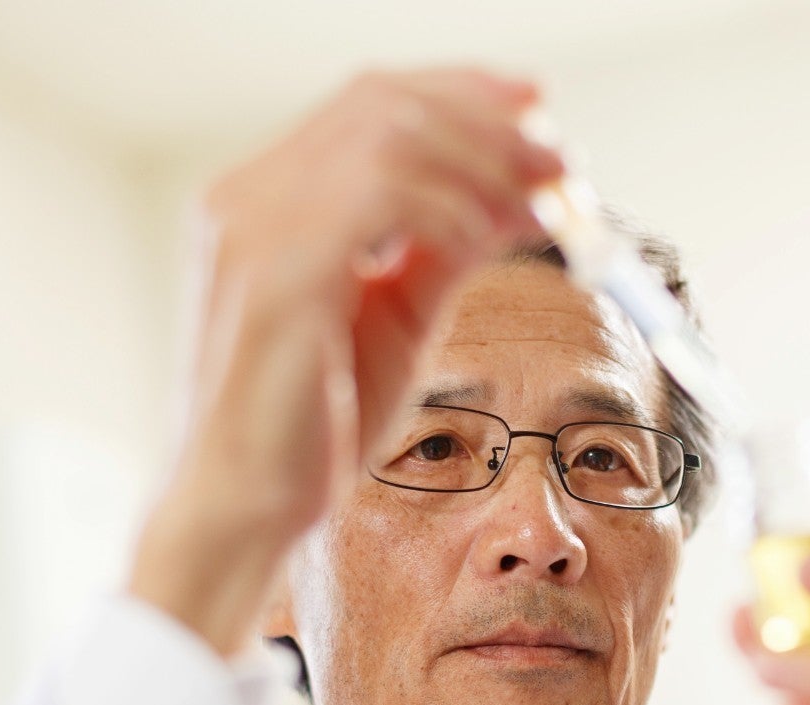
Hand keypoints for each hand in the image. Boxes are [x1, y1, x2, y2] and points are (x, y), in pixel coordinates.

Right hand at [129, 69, 563, 655]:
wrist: (248, 507)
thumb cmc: (314, 425)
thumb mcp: (398, 317)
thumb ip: (446, 249)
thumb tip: (522, 195)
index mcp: (266, 197)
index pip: (372, 100)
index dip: (466, 93)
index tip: (542, 113)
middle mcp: (246, 196)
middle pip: (385, 100)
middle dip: (491, 122)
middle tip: (563, 162)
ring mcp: (252, 232)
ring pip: (387, 136)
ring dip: (482, 162)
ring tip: (539, 205)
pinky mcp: (275, 279)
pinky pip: (377, 202)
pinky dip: (446, 210)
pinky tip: (481, 241)